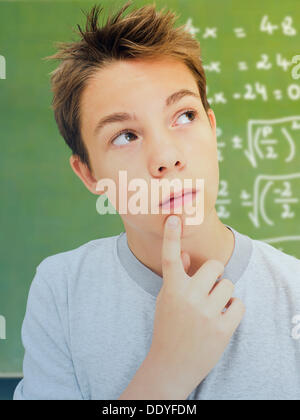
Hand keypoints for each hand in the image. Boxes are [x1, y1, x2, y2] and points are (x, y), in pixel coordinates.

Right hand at [147, 215, 245, 397]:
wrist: (172, 364)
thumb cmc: (168, 328)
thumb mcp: (166, 300)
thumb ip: (176, 276)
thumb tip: (184, 253)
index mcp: (171, 289)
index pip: (170, 257)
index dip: (171, 236)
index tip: (174, 218)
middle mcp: (188, 297)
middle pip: (215, 266)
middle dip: (214, 274)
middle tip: (208, 287)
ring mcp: (206, 313)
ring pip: (229, 284)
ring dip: (224, 294)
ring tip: (213, 308)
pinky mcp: (222, 329)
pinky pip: (239, 304)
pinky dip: (233, 309)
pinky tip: (222, 318)